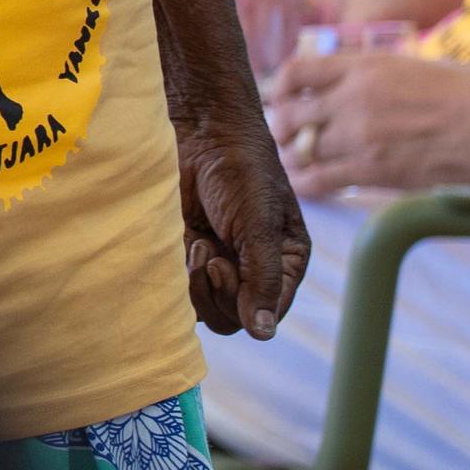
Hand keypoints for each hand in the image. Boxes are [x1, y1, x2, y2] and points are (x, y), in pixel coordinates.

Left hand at [177, 83, 312, 335]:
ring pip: (209, 308)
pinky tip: (188, 242)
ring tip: (198, 245)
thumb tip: (263, 334)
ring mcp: (226, 263)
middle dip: (217, 292)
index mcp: (287, 264)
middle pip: (235, 318)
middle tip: (209, 255)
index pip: (268, 314)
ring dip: (198, 283)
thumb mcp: (258, 226)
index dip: (244, 303)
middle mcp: (259, 270)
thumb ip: (263, 280)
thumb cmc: (241, 173)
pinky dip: (183, 275)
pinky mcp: (196, 253)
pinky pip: (188, 288)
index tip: (224, 266)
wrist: (204, 135)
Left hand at [270, 45, 469, 201]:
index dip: (282, 87)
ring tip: (293, 162)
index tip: (283, 98)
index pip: (296, 70)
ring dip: (292, 157)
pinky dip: (305, 184)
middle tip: (286, 136)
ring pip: (300, 148)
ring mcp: (361, 134)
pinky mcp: (373, 170)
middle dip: (283, 125)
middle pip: (289, 113)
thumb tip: (340, 92)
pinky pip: (319, 179)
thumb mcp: (411, 68)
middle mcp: (354, 97)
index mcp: (364, 65)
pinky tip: (304, 186)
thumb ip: (371, 78)